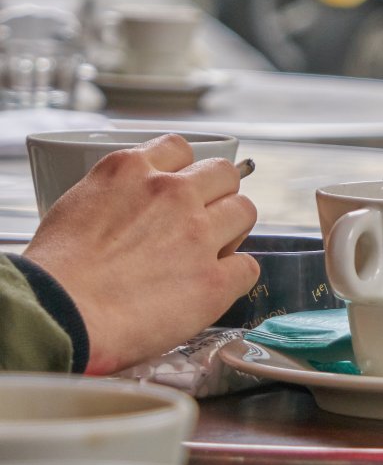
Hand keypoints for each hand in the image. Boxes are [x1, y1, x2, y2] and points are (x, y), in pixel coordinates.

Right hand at [25, 135, 258, 373]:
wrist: (57, 316)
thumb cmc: (53, 273)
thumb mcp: (75, 207)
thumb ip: (115, 197)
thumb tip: (130, 210)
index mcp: (129, 171)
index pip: (178, 148)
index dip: (184, 170)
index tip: (181, 186)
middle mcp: (171, 194)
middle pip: (224, 174)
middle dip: (217, 194)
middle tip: (203, 219)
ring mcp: (198, 235)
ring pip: (244, 211)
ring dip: (233, 229)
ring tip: (213, 250)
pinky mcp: (214, 280)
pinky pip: (247, 267)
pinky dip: (235, 276)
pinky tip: (214, 286)